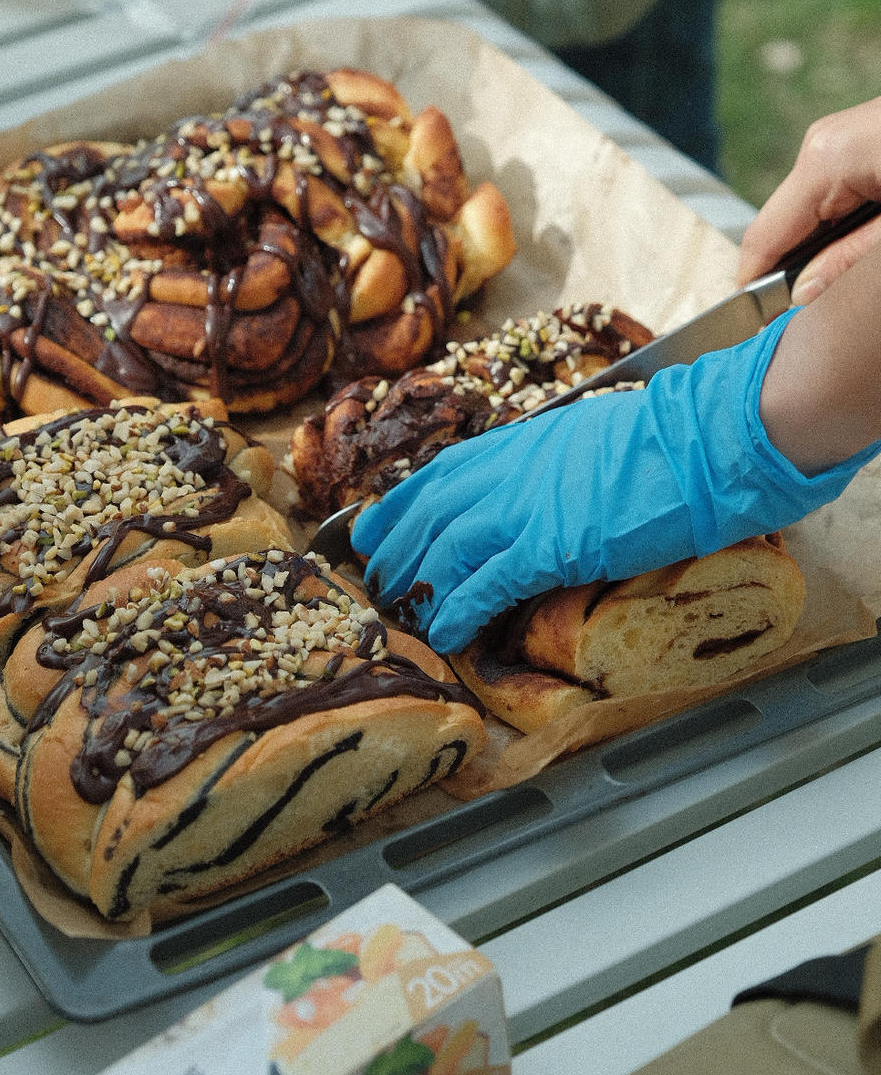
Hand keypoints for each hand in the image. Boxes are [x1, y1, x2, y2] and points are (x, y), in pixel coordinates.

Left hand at [352, 312, 878, 651]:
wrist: (704, 440)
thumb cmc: (663, 441)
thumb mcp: (588, 440)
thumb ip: (551, 465)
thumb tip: (540, 492)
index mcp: (516, 442)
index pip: (436, 477)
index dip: (397, 508)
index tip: (370, 533)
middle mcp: (506, 469)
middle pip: (426, 514)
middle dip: (394, 554)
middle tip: (373, 589)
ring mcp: (523, 505)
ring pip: (444, 550)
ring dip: (417, 587)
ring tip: (400, 619)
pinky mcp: (547, 544)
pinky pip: (485, 583)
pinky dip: (457, 610)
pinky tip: (443, 634)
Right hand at [738, 98, 880, 299]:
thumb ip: (847, 260)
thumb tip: (801, 294)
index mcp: (825, 160)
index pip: (766, 234)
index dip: (753, 280)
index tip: (752, 320)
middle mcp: (819, 143)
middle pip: (781, 221)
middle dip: (786, 264)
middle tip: (797, 308)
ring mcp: (834, 137)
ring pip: (803, 207)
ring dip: (812, 243)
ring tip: (825, 275)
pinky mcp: (850, 139)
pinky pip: (825, 189)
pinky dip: (829, 221)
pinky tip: (848, 241)